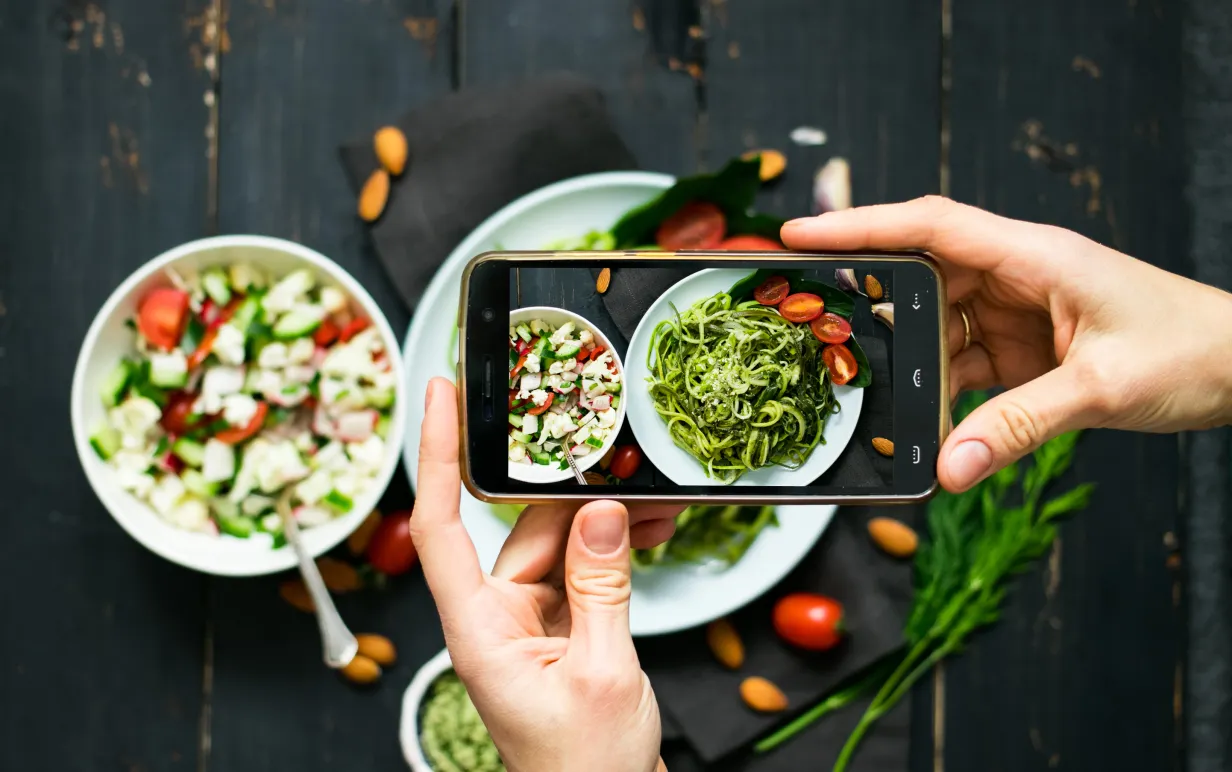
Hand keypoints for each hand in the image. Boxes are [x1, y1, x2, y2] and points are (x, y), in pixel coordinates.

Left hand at [408, 377, 674, 771]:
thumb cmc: (584, 770)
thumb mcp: (602, 671)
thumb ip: (601, 586)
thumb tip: (601, 512)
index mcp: (479, 630)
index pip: (440, 526)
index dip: (437, 454)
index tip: (441, 394)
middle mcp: (494, 618)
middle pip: (522, 529)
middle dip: (573, 494)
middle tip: (618, 460)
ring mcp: (526, 623)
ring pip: (558, 546)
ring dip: (605, 525)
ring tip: (655, 508)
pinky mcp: (558, 629)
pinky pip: (581, 572)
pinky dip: (614, 553)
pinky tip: (651, 535)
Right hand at [782, 196, 1231, 491]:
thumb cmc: (1195, 349)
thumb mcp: (1102, 387)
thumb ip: (1021, 426)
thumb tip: (950, 467)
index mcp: (1035, 256)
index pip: (930, 226)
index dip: (861, 226)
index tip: (801, 233)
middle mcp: (1018, 277)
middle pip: (920, 274)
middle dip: (867, 297)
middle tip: (812, 320)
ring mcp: (1018, 313)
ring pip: (936, 326)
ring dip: (909, 360)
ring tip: (869, 387)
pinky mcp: (1024, 349)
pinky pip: (964, 366)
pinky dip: (943, 395)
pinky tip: (931, 423)